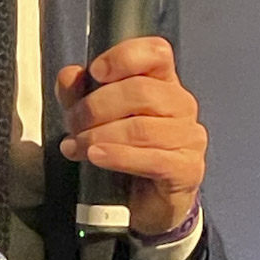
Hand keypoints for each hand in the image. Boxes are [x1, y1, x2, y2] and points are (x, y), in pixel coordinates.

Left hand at [56, 36, 206, 235]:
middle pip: (141, 91)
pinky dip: (118, 156)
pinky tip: (96, 157)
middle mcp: (181, 105)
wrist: (147, 206)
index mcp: (163, 84)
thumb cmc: (125, 155)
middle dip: (96, 106)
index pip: (156, 53)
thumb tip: (69, 75)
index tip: (95, 72)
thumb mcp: (95, 120)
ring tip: (76, 146)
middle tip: (73, 124)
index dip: (125, 57)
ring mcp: (189, 137)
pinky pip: (151, 158)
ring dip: (99, 135)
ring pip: (141, 127)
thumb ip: (80, 96)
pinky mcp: (187, 169)